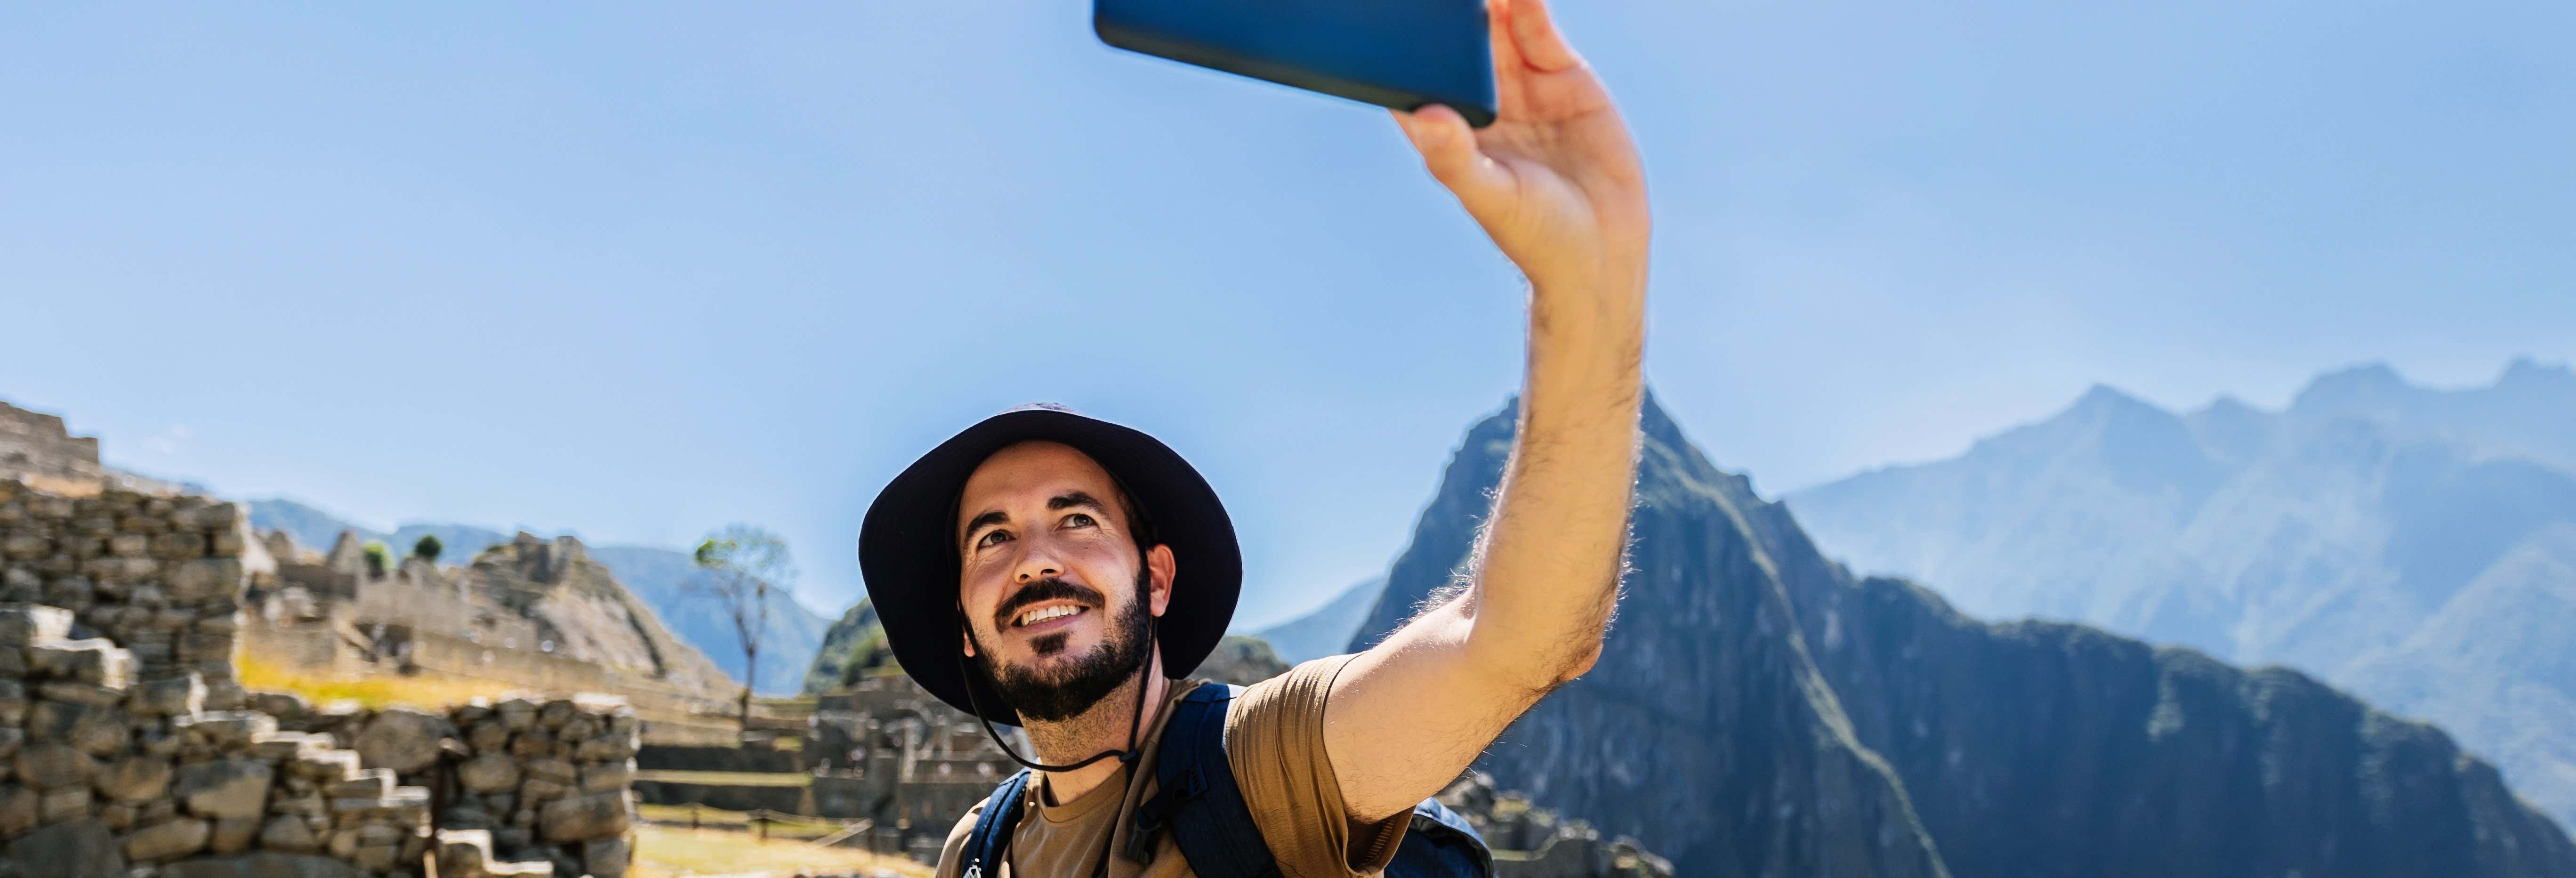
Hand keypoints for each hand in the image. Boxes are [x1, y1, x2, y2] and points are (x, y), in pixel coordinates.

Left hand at [1393, 0, 1648, 298]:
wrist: (1603, 247)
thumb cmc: (1535, 235)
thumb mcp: (1490, 196)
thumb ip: (1454, 157)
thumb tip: (1424, 117)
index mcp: (1448, 130)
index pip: (1415, 76)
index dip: (1403, 45)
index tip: (1390, 12)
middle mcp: (1482, 103)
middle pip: (1457, 44)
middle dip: (1447, 13)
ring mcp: (1521, 87)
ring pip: (1496, 29)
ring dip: (1486, 2)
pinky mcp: (1562, 76)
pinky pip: (1538, 30)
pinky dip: (1528, 5)